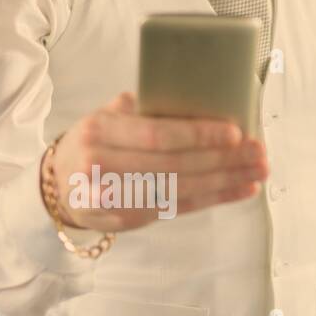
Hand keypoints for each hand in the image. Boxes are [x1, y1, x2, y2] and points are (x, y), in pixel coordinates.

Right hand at [44, 92, 266, 231]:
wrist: (57, 185)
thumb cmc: (90, 143)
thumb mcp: (103, 116)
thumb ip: (138, 108)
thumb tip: (190, 95)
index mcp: (99, 130)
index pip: (155, 134)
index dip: (197, 135)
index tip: (234, 132)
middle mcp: (102, 164)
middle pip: (173, 165)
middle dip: (222, 160)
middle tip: (258, 152)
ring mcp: (112, 196)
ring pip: (179, 189)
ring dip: (225, 182)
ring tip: (257, 171)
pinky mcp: (126, 219)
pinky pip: (176, 208)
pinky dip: (212, 199)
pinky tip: (238, 189)